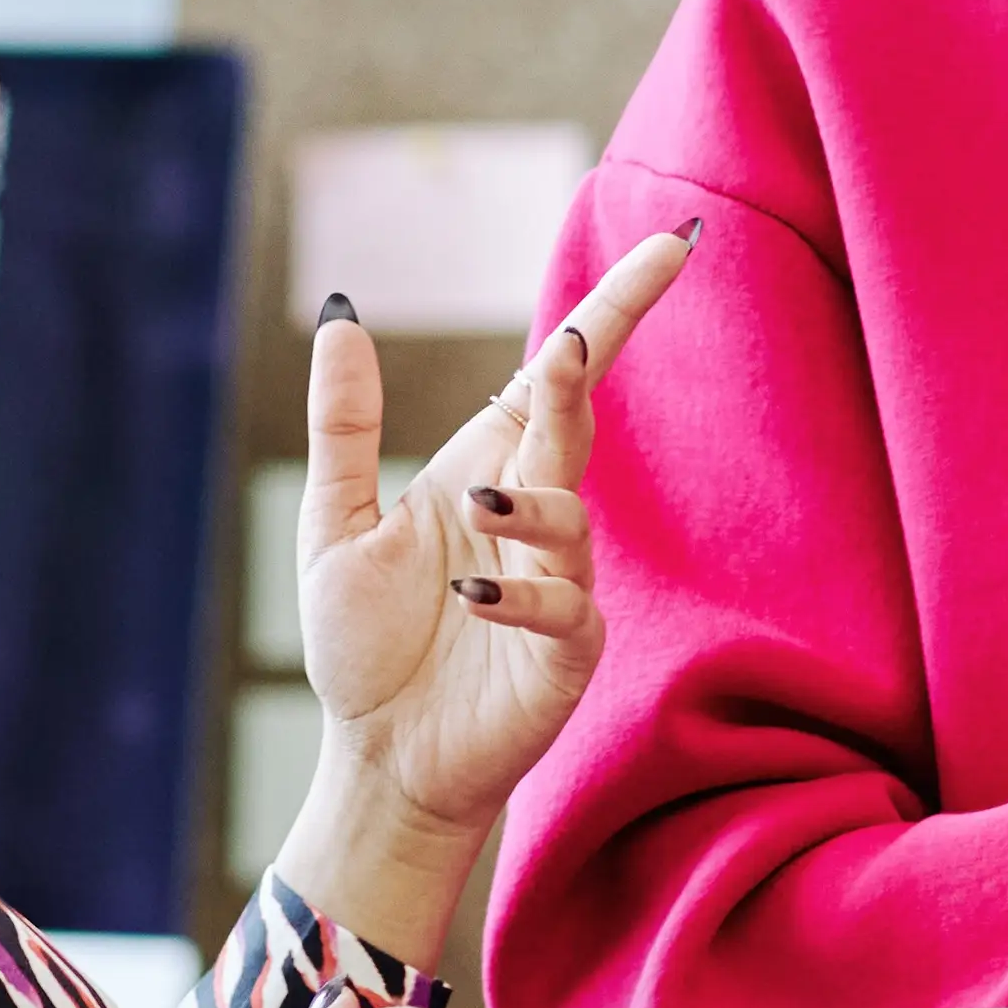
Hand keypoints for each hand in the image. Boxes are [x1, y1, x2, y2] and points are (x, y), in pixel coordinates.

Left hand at [275, 227, 697, 967]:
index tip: (672, 243)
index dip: (615, 309)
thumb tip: (341, 316)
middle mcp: (534, 518)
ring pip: (571, 517)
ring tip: (475, 513)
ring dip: (530, 507)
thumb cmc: (367, 650)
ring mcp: (560, 585)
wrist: (380, 763)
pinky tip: (473, 598)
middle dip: (582, 381)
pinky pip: (566, 609)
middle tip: (571, 347)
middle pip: (574, 425)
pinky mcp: (565, 656)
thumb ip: (346, 425)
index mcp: (489, 471)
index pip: (560, 376)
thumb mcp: (335, 524)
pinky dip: (523, 596)